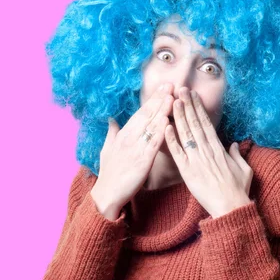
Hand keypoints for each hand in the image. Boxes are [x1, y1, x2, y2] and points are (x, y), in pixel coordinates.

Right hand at [91, 83, 173, 217]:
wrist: (107, 194)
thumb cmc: (109, 174)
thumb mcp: (107, 150)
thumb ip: (112, 133)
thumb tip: (111, 119)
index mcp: (123, 135)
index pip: (140, 114)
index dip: (152, 100)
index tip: (163, 88)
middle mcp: (129, 138)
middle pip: (147, 115)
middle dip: (159, 99)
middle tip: (171, 84)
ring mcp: (135, 149)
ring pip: (151, 126)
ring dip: (162, 111)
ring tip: (173, 96)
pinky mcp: (141, 161)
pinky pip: (152, 144)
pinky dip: (160, 132)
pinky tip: (168, 121)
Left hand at [164, 87, 253, 217]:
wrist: (231, 207)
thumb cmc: (238, 191)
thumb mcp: (244, 169)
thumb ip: (236, 155)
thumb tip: (233, 144)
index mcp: (220, 149)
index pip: (207, 124)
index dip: (199, 109)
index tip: (193, 96)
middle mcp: (208, 151)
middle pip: (196, 124)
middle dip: (187, 105)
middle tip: (180, 89)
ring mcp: (197, 160)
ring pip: (187, 134)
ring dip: (179, 116)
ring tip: (173, 100)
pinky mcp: (188, 172)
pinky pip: (178, 153)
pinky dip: (172, 139)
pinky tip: (166, 126)